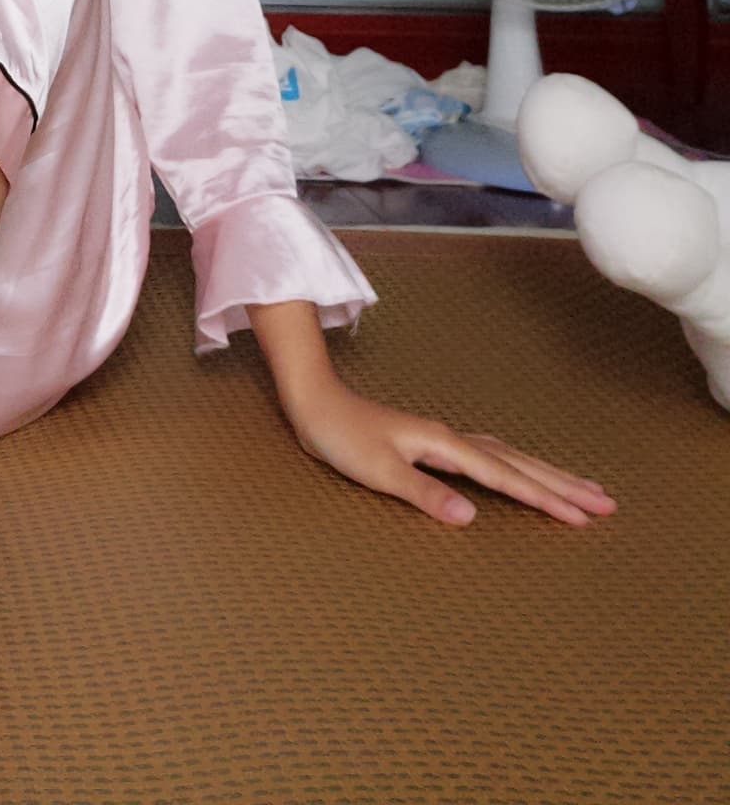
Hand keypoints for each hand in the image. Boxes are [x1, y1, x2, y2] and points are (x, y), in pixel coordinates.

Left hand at [284, 377, 616, 527]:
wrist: (313, 403)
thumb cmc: (340, 438)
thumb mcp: (379, 472)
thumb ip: (424, 494)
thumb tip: (471, 517)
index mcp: (444, 445)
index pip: (506, 477)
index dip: (546, 498)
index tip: (584, 517)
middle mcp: (451, 438)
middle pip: (519, 462)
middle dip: (562, 484)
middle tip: (607, 503)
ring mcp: (442, 438)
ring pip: (508, 457)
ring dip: (544, 472)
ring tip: (580, 487)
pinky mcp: (432, 443)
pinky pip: (490, 456)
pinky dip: (515, 467)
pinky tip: (519, 471)